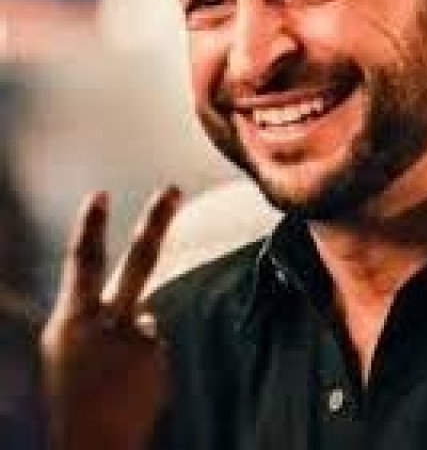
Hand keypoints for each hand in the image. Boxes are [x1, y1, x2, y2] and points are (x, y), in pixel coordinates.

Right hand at [42, 187, 180, 449]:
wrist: (90, 448)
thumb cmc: (73, 395)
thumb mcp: (66, 350)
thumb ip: (97, 319)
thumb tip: (145, 308)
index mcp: (70, 323)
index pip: (79, 265)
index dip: (88, 227)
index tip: (99, 195)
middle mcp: (104, 326)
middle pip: (136, 261)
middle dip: (155, 220)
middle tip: (172, 188)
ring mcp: (136, 340)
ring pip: (145, 321)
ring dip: (132, 346)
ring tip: (113, 381)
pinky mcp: (157, 356)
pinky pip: (154, 346)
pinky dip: (144, 361)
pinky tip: (130, 388)